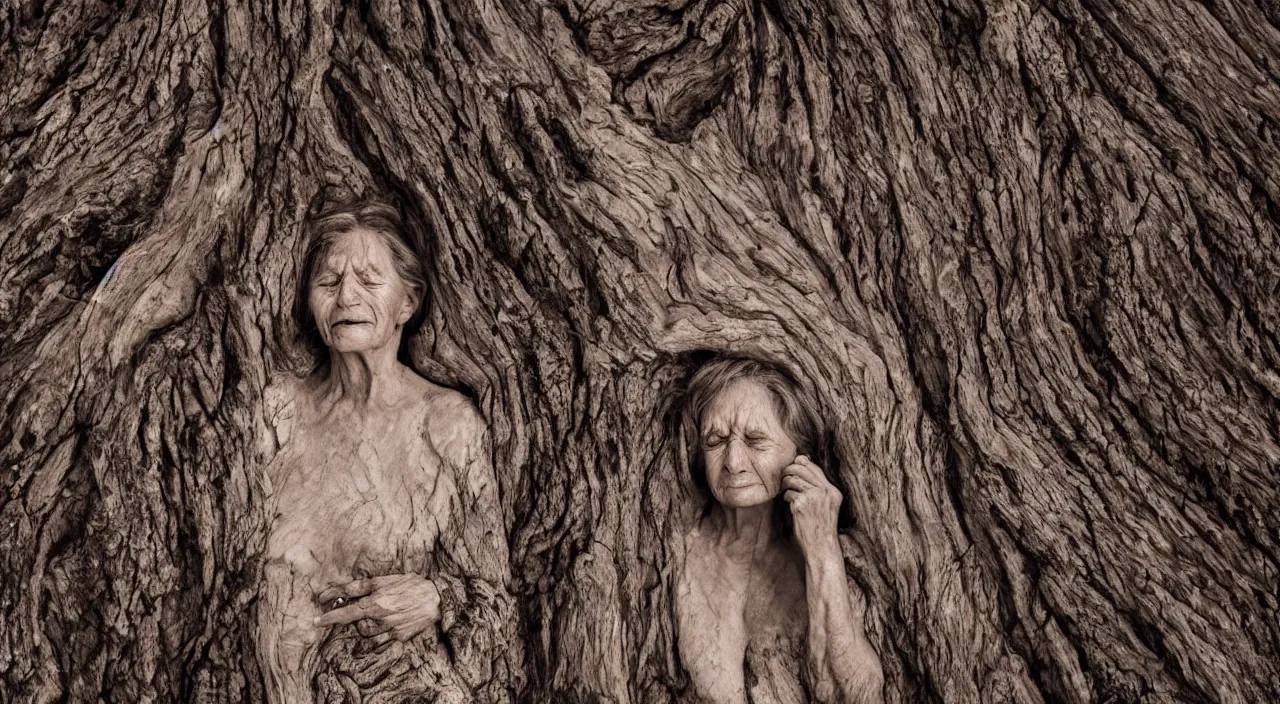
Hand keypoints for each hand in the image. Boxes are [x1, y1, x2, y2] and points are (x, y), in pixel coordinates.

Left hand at [313, 574, 440, 645]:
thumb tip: (341, 592)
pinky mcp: (396, 637)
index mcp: (376, 596)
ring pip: (364, 632)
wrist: (436, 599)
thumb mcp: (386, 579)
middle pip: (351, 619)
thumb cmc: (411, 585)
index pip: (346, 602)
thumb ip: (364, 586)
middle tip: (337, 617)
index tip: (317, 614)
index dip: (329, 607)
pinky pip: (378, 640)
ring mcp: (387, 627)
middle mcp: (379, 612)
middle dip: (342, 618)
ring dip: (363, 626)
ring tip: (374, 617)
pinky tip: (384, 626)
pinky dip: (376, 635)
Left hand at [782, 455, 842, 562]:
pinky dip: (786, 498)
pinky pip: (788, 493)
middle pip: (802, 469)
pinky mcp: (801, 504)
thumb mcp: (827, 505)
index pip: (815, 468)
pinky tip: (790, 505)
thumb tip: (803, 465)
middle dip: (790, 470)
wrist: (822, 546)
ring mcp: (814, 497)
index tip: (794, 465)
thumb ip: (819, 488)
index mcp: (833, 491)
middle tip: (784, 476)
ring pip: (793, 479)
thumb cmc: (821, 526)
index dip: (802, 463)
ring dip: (786, 484)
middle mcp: (825, 492)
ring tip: (786, 492)